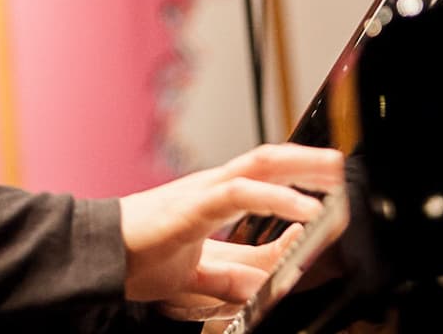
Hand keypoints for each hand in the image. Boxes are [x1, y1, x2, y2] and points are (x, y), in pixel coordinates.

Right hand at [117, 143, 343, 304]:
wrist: (96, 255)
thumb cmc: (136, 259)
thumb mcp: (199, 276)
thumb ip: (235, 277)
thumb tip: (273, 282)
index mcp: (212, 199)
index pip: (264, 180)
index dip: (300, 182)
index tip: (332, 192)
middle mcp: (211, 187)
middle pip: (270, 160)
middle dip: (310, 160)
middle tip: (346, 165)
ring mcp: (202, 191)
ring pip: (261, 164)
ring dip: (304, 166)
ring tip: (337, 174)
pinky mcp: (193, 205)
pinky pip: (241, 193)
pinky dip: (278, 199)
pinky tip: (306, 211)